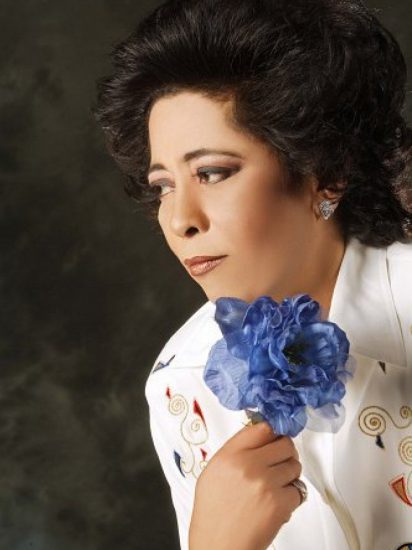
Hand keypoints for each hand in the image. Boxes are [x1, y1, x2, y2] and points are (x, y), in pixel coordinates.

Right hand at [189, 420, 302, 549]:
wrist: (217, 546)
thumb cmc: (213, 514)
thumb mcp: (214, 472)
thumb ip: (235, 451)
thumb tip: (257, 439)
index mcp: (230, 454)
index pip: (262, 428)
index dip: (273, 432)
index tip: (276, 436)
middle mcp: (248, 464)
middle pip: (284, 443)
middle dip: (286, 453)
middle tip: (282, 461)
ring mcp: (265, 483)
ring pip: (295, 466)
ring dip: (290, 474)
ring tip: (277, 485)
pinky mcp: (280, 502)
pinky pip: (299, 490)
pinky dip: (292, 497)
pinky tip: (277, 502)